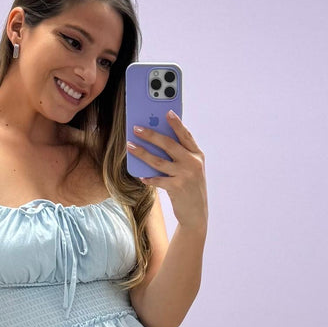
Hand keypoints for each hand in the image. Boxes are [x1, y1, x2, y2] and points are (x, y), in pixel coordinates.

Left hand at [128, 111, 207, 230]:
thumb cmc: (190, 188)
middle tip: (136, 128)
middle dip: (151, 134)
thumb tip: (157, 142)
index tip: (166, 112)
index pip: (186, 135)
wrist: (197, 214)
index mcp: (197, 155)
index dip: (176, 123)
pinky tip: (140, 176)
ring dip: (142, 153)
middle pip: (169, 144)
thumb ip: (180, 156)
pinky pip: (157, 179)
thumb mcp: (191, 170)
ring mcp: (185, 175)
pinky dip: (147, 177)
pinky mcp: (177, 188)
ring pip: (158, 161)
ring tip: (130, 146)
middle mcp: (193, 163)